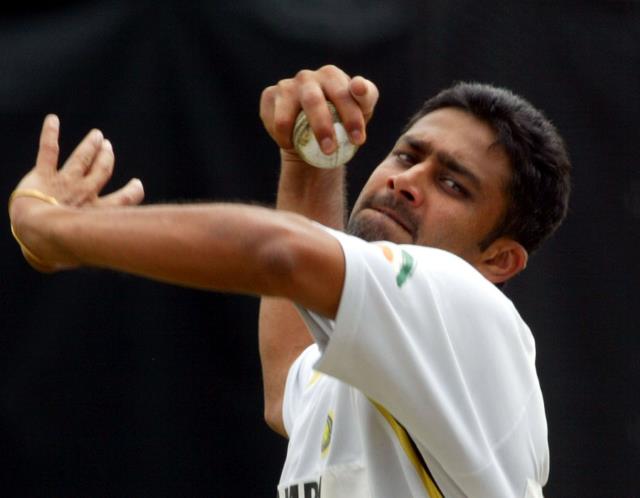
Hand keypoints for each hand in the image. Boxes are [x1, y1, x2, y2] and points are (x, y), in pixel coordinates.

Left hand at [8, 114, 144, 269]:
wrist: (39, 232)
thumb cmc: (58, 248)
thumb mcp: (87, 252)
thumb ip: (100, 253)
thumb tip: (116, 263)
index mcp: (96, 212)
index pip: (121, 201)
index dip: (131, 192)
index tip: (137, 184)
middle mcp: (84, 194)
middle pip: (101, 172)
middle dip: (106, 159)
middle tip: (108, 148)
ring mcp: (64, 183)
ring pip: (81, 159)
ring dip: (90, 146)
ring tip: (96, 136)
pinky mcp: (43, 175)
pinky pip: (48, 150)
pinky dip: (50, 133)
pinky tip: (53, 119)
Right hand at [259, 65, 378, 160]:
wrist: (313, 136)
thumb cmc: (342, 120)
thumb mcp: (362, 110)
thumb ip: (366, 96)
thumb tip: (358, 86)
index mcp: (331, 75)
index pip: (343, 93)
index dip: (351, 117)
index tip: (358, 140)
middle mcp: (307, 77)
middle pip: (313, 102)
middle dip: (322, 129)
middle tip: (330, 151)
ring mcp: (286, 86)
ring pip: (287, 115)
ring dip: (297, 137)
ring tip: (305, 153)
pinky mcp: (269, 97)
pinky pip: (275, 122)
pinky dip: (283, 138)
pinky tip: (292, 143)